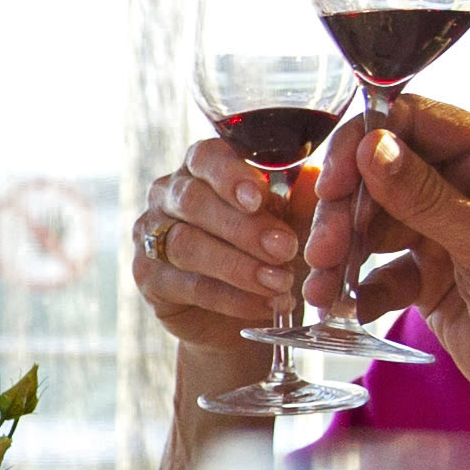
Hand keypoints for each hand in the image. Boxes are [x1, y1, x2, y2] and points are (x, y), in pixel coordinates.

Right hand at [130, 139, 307, 377]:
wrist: (242, 312)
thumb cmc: (267, 252)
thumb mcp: (292, 220)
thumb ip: (301, 198)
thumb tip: (321, 180)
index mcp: (202, 167)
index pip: (205, 157)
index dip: (230, 176)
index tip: (259, 199)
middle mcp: (168, 194)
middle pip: (193, 201)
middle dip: (243, 228)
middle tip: (285, 249)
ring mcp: (150, 236)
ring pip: (186, 244)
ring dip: (238, 266)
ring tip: (279, 282)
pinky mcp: (148, 278)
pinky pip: (187, 285)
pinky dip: (230, 298)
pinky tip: (262, 304)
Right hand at [325, 99, 469, 447]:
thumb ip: (429, 198)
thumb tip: (374, 147)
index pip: (415, 121)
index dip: (364, 145)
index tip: (332, 183)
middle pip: (383, 172)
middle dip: (346, 209)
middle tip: (323, 249)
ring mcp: (448, 229)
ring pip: (374, 221)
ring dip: (343, 251)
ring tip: (322, 285)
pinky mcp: (432, 273)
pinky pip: (380, 267)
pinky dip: (359, 285)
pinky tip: (349, 306)